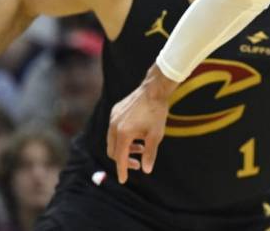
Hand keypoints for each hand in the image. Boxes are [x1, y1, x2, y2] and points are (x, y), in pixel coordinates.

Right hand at [106, 65, 177, 182]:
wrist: (154, 90)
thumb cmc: (156, 113)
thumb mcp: (156, 136)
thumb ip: (149, 154)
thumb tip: (146, 170)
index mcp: (123, 134)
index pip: (119, 158)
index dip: (122, 170)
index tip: (124, 180)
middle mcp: (114, 126)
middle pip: (113, 151)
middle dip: (123, 159)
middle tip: (137, 164)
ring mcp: (113, 117)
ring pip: (113, 140)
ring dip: (124, 148)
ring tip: (140, 149)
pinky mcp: (115, 111)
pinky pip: (114, 129)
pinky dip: (123, 137)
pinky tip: (136, 135)